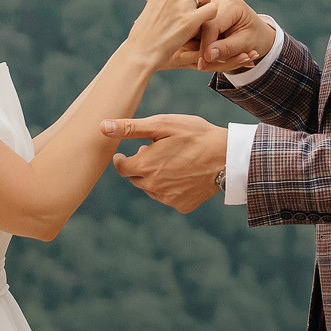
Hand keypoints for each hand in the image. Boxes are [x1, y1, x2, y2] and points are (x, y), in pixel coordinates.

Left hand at [103, 113, 225, 211]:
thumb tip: (102, 126)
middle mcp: (153, 186)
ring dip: (155, 177)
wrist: (228, 156)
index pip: (121, 167)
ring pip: (151, 189)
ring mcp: (167, 198)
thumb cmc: (195, 135)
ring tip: (173, 161)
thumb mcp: (163, 124)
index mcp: (145, 165)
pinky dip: (171, 188)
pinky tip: (184, 175)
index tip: (124, 154)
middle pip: (135, 178)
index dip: (122, 159)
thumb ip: (130, 128)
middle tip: (157, 152)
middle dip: (141, 166)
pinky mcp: (182, 206)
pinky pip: (168, 198)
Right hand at [125, 0, 218, 67]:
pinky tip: (205, 25)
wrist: (140, 53)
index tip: (185, 8)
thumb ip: (154, 4)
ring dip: (207, 2)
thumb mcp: (145, 13)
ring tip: (202, 17)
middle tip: (198, 9)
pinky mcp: (191, 20)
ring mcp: (182, 5)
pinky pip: (212, 8)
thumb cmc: (141, 39)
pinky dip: (212, 15)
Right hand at [194, 0, 278, 73]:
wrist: (257, 32)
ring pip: (193, 28)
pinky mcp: (201, 12)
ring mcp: (207, 4)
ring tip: (211, 59)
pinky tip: (209, 51)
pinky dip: (199, 43)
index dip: (205, 47)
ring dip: (198, 46)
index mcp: (231, 3)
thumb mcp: (245, 44)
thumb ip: (227, 49)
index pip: (210, 26)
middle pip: (199, 26)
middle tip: (206, 65)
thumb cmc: (255, 37)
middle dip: (201, 47)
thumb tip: (207, 56)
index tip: (203, 64)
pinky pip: (193, 30)